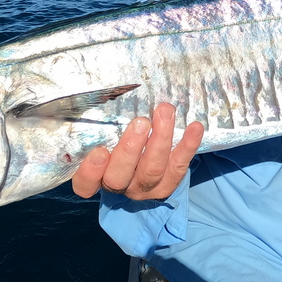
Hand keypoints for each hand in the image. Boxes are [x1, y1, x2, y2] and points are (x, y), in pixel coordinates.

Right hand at [71, 103, 203, 200]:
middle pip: (120, 176)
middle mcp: (120, 186)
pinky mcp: (169, 182)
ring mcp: (146, 187)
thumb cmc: (116, 144)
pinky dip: (188, 145)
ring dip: (160, 139)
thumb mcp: (103, 137)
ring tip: (164, 112)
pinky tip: (195, 127)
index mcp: (98, 177)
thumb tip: (103, 94)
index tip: (99, 152)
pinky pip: (179, 165)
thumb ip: (100, 126)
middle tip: (140, 122)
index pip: (85, 185)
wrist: (143, 166)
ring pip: (152, 169)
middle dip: (130, 149)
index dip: (91, 172)